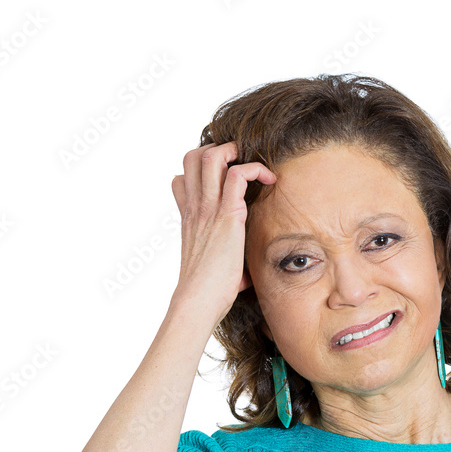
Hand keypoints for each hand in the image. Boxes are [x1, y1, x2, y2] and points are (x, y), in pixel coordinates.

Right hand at [170, 140, 275, 315]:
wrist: (197, 302)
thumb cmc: (207, 293)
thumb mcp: (214, 269)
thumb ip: (228, 262)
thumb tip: (247, 277)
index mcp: (190, 219)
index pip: (181, 179)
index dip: (199, 172)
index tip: (222, 181)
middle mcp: (196, 209)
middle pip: (193, 157)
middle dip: (217, 150)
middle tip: (240, 163)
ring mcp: (208, 209)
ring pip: (211, 157)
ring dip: (235, 152)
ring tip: (255, 165)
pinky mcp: (227, 216)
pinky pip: (238, 174)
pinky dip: (255, 169)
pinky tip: (269, 180)